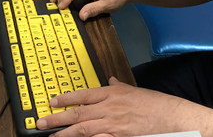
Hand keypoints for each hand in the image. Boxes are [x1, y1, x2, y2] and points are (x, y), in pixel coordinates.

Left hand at [36, 77, 180, 136]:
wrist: (171, 117)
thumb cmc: (154, 104)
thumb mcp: (134, 90)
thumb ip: (119, 86)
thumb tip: (110, 81)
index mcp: (112, 94)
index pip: (83, 95)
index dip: (66, 99)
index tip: (52, 102)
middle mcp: (110, 108)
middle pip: (78, 114)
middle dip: (57, 119)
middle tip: (41, 123)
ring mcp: (114, 125)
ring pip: (84, 130)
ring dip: (65, 134)